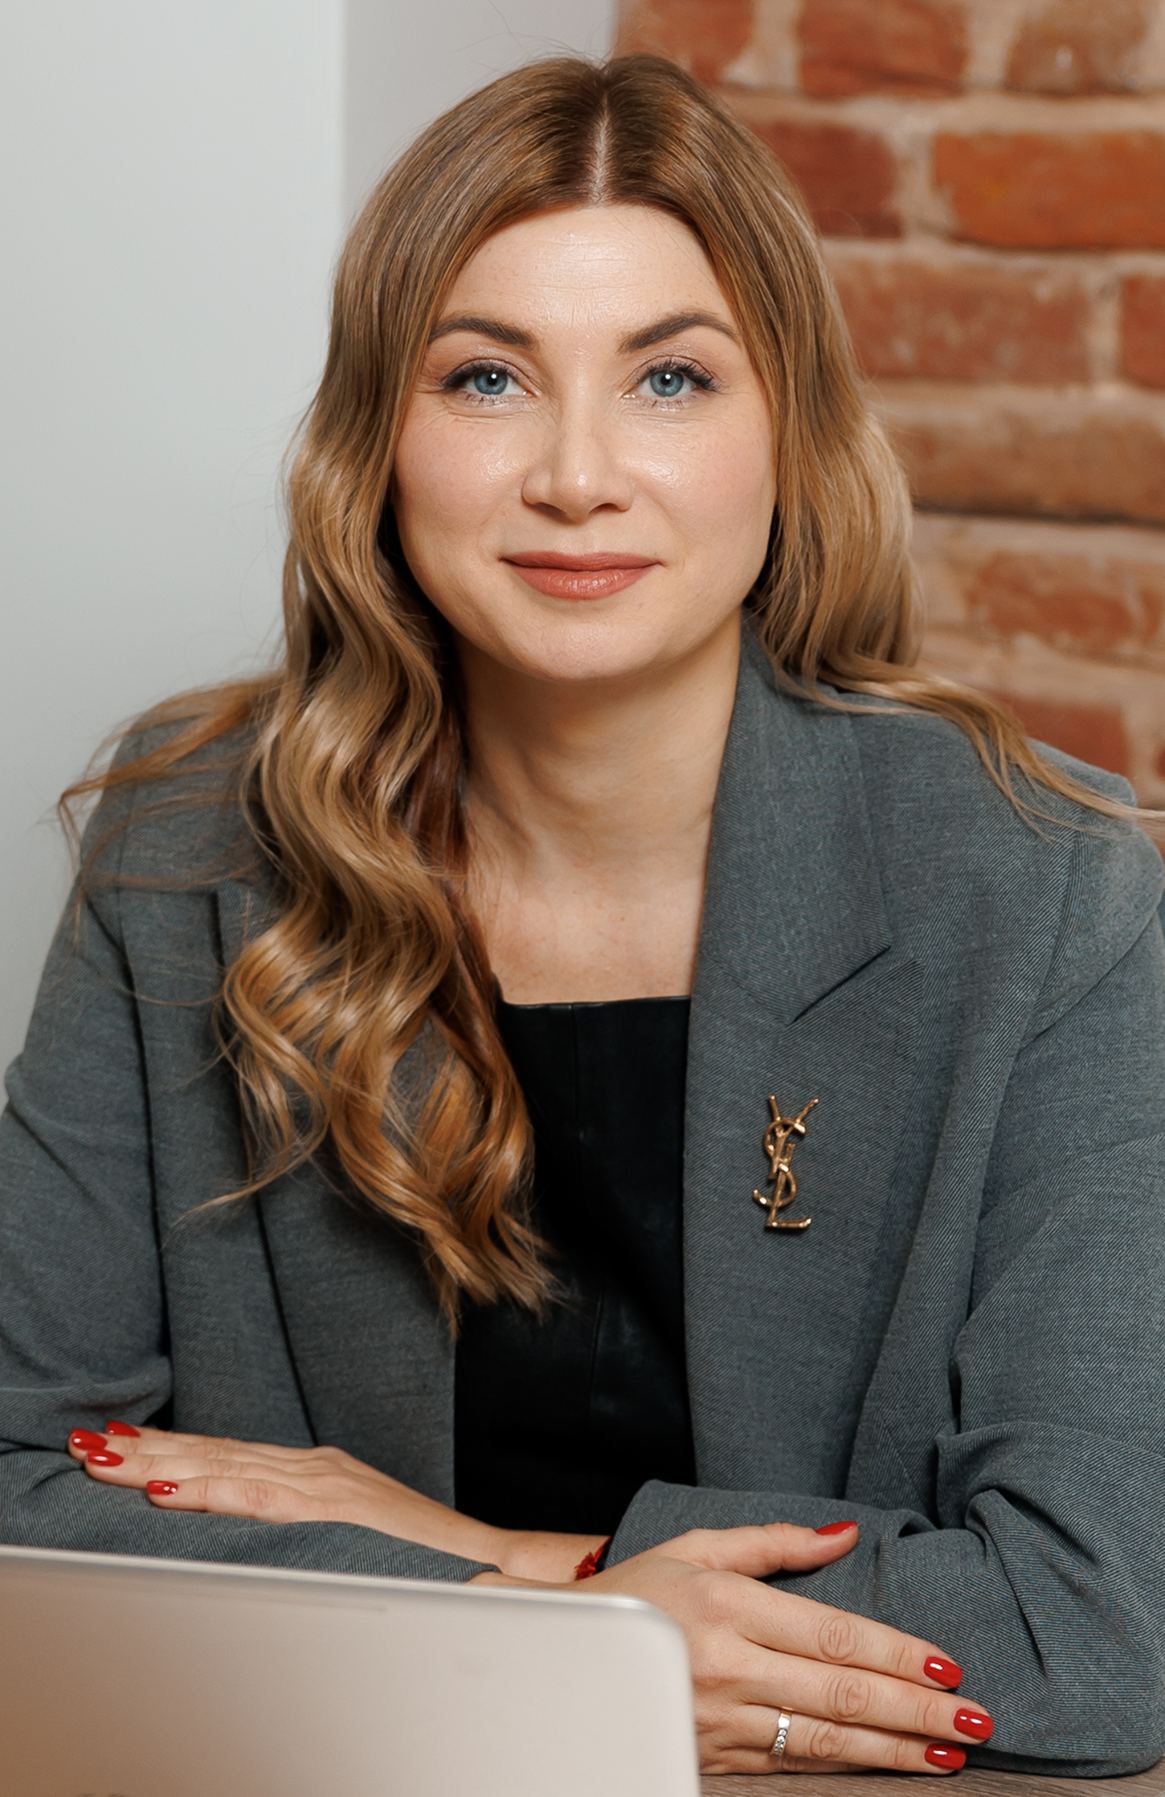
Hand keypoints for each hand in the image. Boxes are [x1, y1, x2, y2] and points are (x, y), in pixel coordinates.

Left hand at [66, 1423, 600, 1580]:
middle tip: (90, 1444)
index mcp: (313, 1472)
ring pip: (229, 1468)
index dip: (170, 1449)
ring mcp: (327, 1485)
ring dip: (165, 1464)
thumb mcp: (346, 1529)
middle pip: (217, 1454)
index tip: (117, 1444)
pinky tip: (179, 1490)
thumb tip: (238, 1514)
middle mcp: (315, 1468)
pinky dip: (219, 1492)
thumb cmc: (417, 1553)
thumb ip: (299, 1518)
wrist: (487, 1560)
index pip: (226, 1455)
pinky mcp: (340, 1510)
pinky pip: (268, 1501)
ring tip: (112, 1460)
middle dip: (149, 1451)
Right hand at [475, 1523, 991, 1775]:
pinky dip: (847, 1771)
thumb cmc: (637, 1589)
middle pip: (842, 1693)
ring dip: (896, 1749)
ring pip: (825, 1741)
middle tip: (977, 1718)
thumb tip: (847, 1535)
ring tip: (950, 1751)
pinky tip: (887, 1767)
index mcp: (727, 1602)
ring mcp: (718, 1717)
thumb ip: (777, 1542)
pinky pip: (792, 1764)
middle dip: (917, 1708)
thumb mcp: (698, 1547)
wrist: (560, 1653)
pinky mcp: (712, 1755)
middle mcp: (727, 1663)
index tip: (949, 1663)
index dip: (896, 1651)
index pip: (833, 1633)